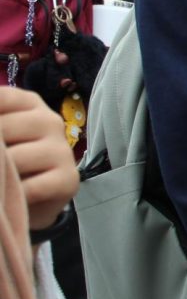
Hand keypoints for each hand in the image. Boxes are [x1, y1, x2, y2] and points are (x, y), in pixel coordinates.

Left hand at [0, 88, 79, 230]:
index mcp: (29, 104)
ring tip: (1, 180)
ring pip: (15, 159)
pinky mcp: (68, 179)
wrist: (29, 200)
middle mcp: (50, 121)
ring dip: (1, 176)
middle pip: (3, 128)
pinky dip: (17, 195)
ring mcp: (62, 150)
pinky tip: (13, 196)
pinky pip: (32, 187)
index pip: (1, 98)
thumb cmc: (8, 161)